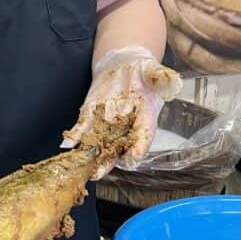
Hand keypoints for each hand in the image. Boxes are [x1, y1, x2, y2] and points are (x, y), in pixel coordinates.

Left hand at [62, 47, 181, 178]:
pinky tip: (68, 144)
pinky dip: (75, 136)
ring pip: (99, 143)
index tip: (133, 157)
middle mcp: (126, 126)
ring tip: (82, 167)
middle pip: (118, 148)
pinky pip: (82, 128)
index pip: (143, 136)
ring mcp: (107, 123)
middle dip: (107, 162)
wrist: (126, 66)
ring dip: (89, 155)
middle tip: (98, 173)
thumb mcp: (155, 71)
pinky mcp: (91, 116)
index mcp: (146, 117)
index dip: (139, 147)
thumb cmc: (145, 73)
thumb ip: (162, 78)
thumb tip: (172, 81)